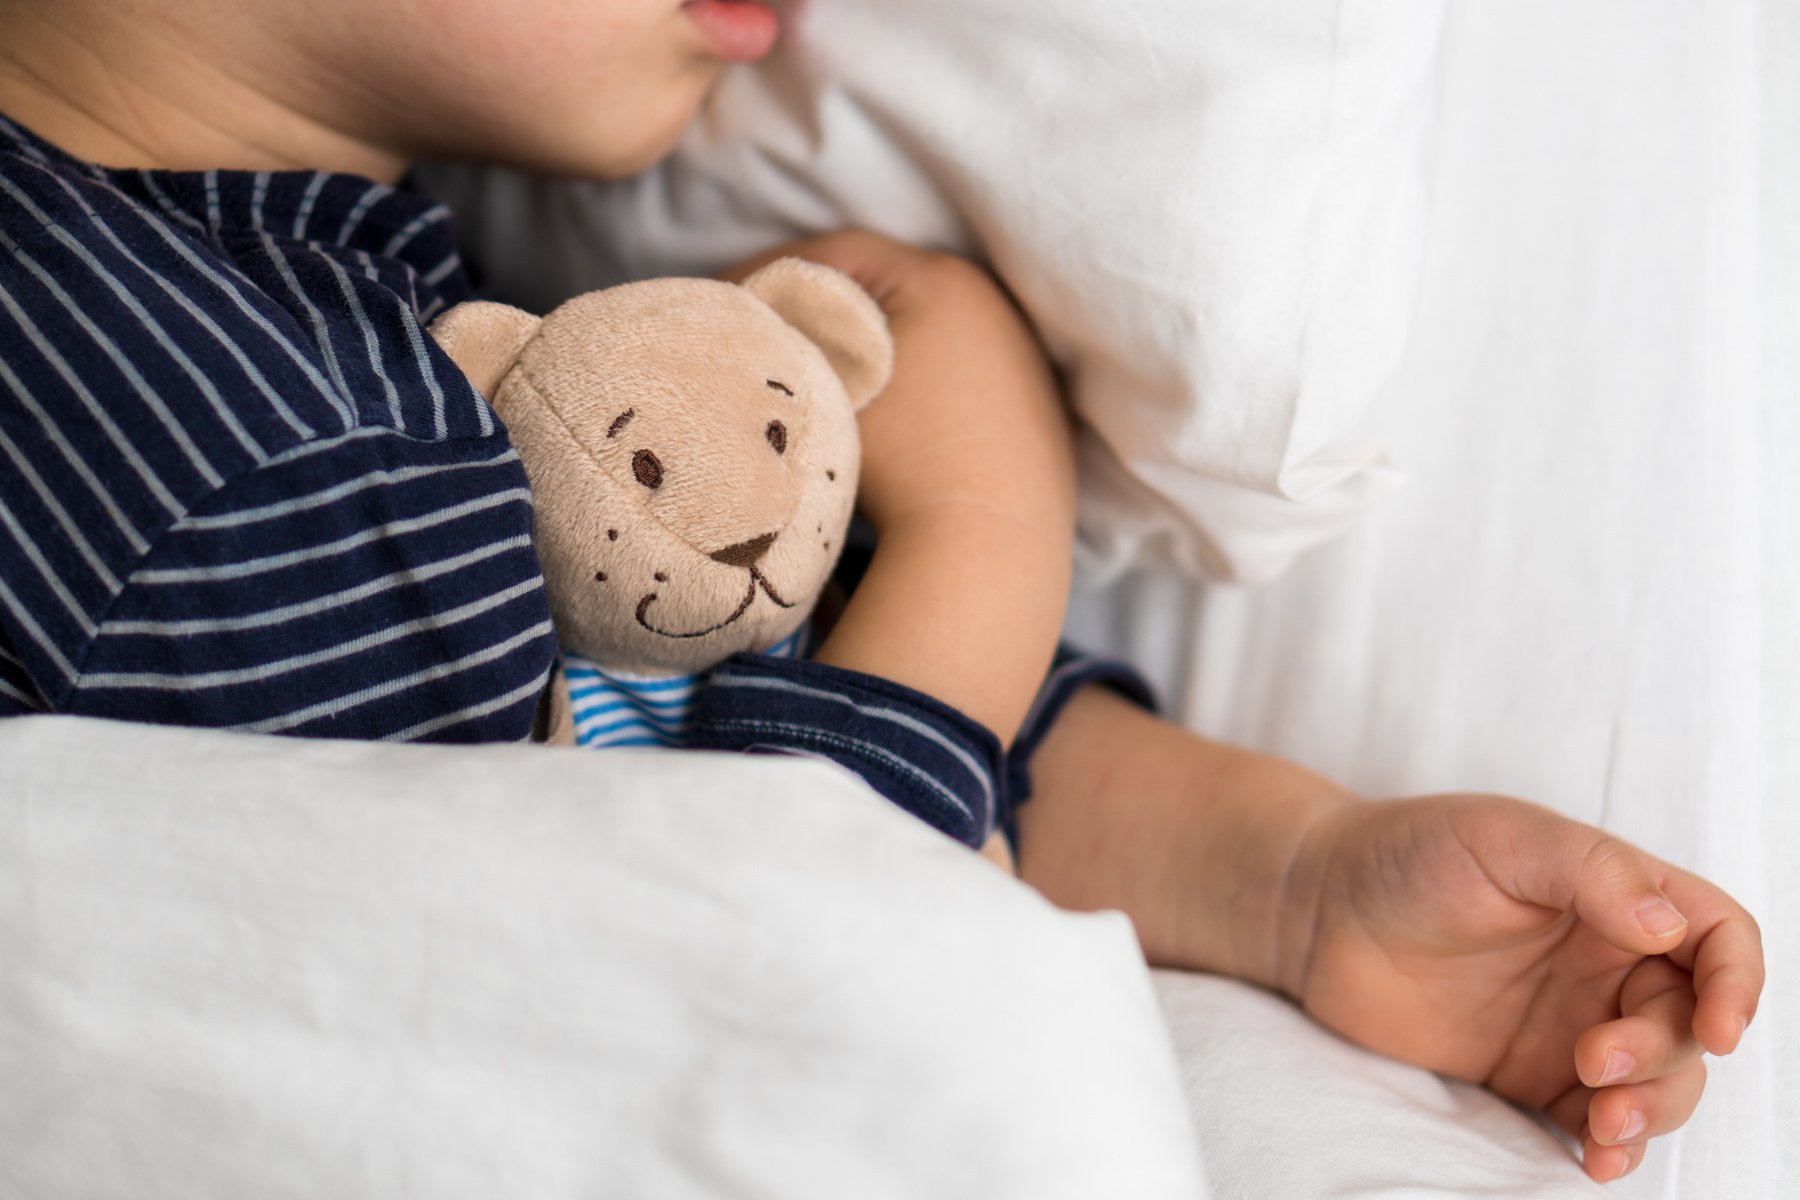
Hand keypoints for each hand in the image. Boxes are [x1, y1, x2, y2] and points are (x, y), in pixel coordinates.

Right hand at [719, 231, 1074, 744]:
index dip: (767, 274)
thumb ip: (779, 338)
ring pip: (919, 336)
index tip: (721, 303)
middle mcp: (992, 305)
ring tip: (808, 383)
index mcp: (942, 278)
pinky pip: (954, 382)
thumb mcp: (823, 387)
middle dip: (817, 313)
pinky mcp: (1034, 414)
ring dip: (865, 352)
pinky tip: (875, 423)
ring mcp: (1021, 360)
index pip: (835, 256)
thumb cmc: (899, 461)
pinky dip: (910, 389)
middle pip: (881, 292)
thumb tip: (743, 319)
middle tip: (757, 338)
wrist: (987, 551)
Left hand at [1283, 794, 1763, 1183]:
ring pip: (1658, 1081)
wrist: (1315, 908)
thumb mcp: (1503, 837)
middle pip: (1689, 1022)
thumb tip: (1668, 924)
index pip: (1717, 938)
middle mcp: (1606, 963)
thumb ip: (1592, 870)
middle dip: (1662, 1055)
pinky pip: (1593, 1119)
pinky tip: (1596, 1158)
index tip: (1718, 1026)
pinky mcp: (1528, 1075)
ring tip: (1602, 1125)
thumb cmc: (1406, 851)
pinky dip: (1610, 1146)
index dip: (1737, 982)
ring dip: (1650, 1110)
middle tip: (1592, 1061)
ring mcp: (1572, 1022)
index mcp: (1617, 896)